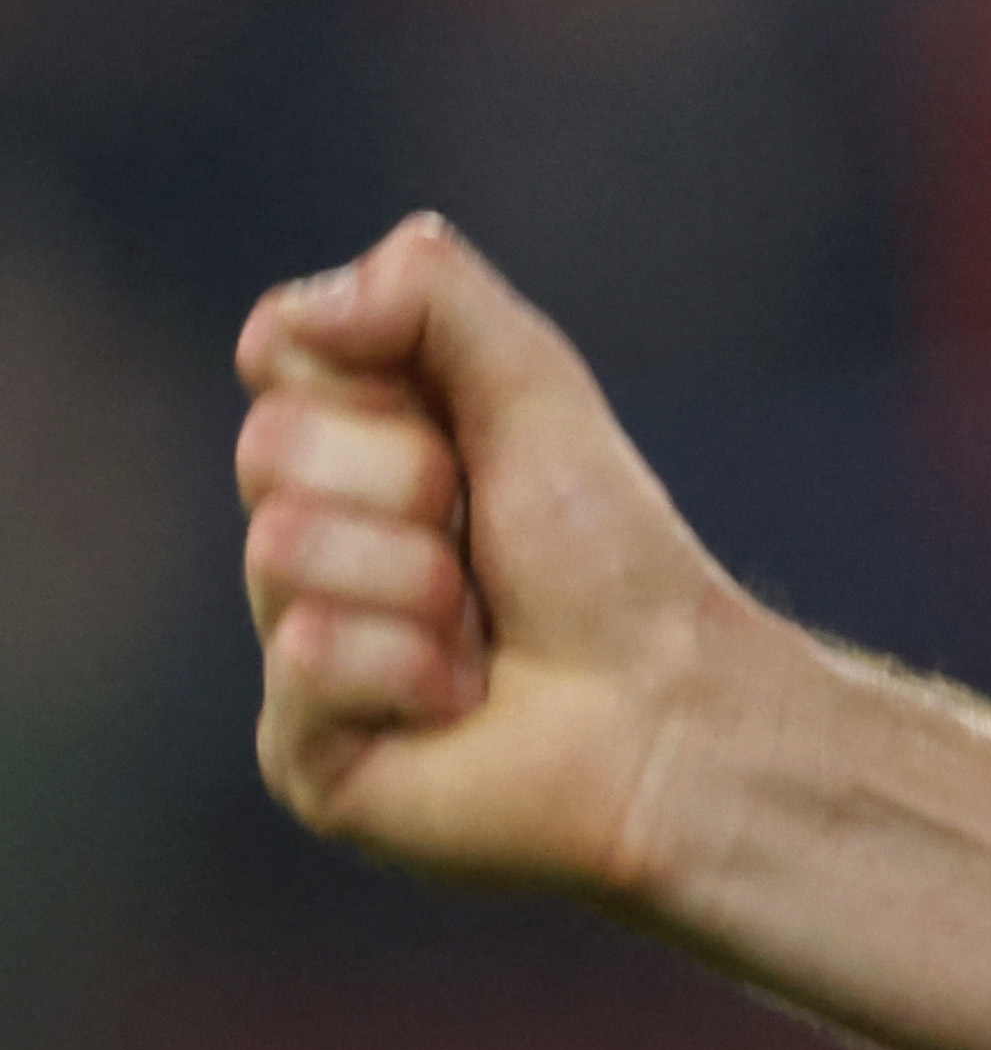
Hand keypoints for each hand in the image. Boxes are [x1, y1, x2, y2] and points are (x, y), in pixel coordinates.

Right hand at [236, 213, 756, 900]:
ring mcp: (292, 644)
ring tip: (478, 628)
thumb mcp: (532, 387)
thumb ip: (432, 301)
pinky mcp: (298, 748)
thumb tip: (288, 310)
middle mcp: (305, 539)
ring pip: (282, 549)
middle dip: (410, 477)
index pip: (280, 351)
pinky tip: (458, 702)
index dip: (378, 375)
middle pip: (268, 444)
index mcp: (351, 449)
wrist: (664, 702)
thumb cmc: (605, 553)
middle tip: (480, 537)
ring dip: (421, 580)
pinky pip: (309, 657)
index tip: (461, 424)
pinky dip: (414, 670)